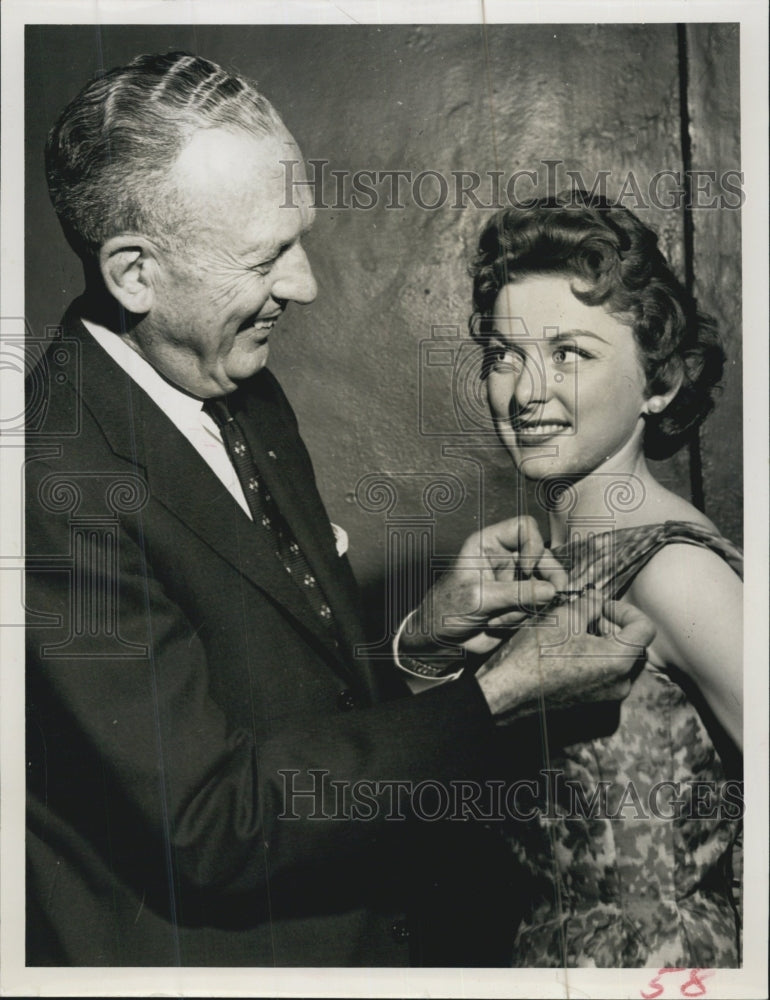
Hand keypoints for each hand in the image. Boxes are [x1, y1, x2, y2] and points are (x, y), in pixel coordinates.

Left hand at [399, 517, 568, 658]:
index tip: (528, 569)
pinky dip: (522, 618)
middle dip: (547, 578)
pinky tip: (497, 623)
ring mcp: (513, 580)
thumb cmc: (447, 609)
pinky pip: (535, 606)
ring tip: (496, 617)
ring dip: (525, 606)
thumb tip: (551, 591)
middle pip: (542, 556)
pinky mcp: (518, 602)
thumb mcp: (479, 598)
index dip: (533, 545)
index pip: (524, 527)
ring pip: (542, 585)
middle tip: (552, 596)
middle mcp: (504, 558)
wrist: (439, 639)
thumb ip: (516, 593)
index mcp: (489, 544)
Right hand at [474, 598, 654, 720]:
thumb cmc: (535, 654)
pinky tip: (570, 651)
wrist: (509, 692)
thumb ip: (589, 604)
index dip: (624, 610)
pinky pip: (606, 677)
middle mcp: (620, 683)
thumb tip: (598, 598)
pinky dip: (596, 660)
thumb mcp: (564, 617)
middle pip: (635, 647)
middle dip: (616, 627)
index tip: (601, 606)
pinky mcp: (592, 703)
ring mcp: (607, 697)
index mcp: (618, 660)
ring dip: (606, 643)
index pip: (644, 628)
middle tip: (590, 616)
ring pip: (620, 663)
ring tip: (577, 632)